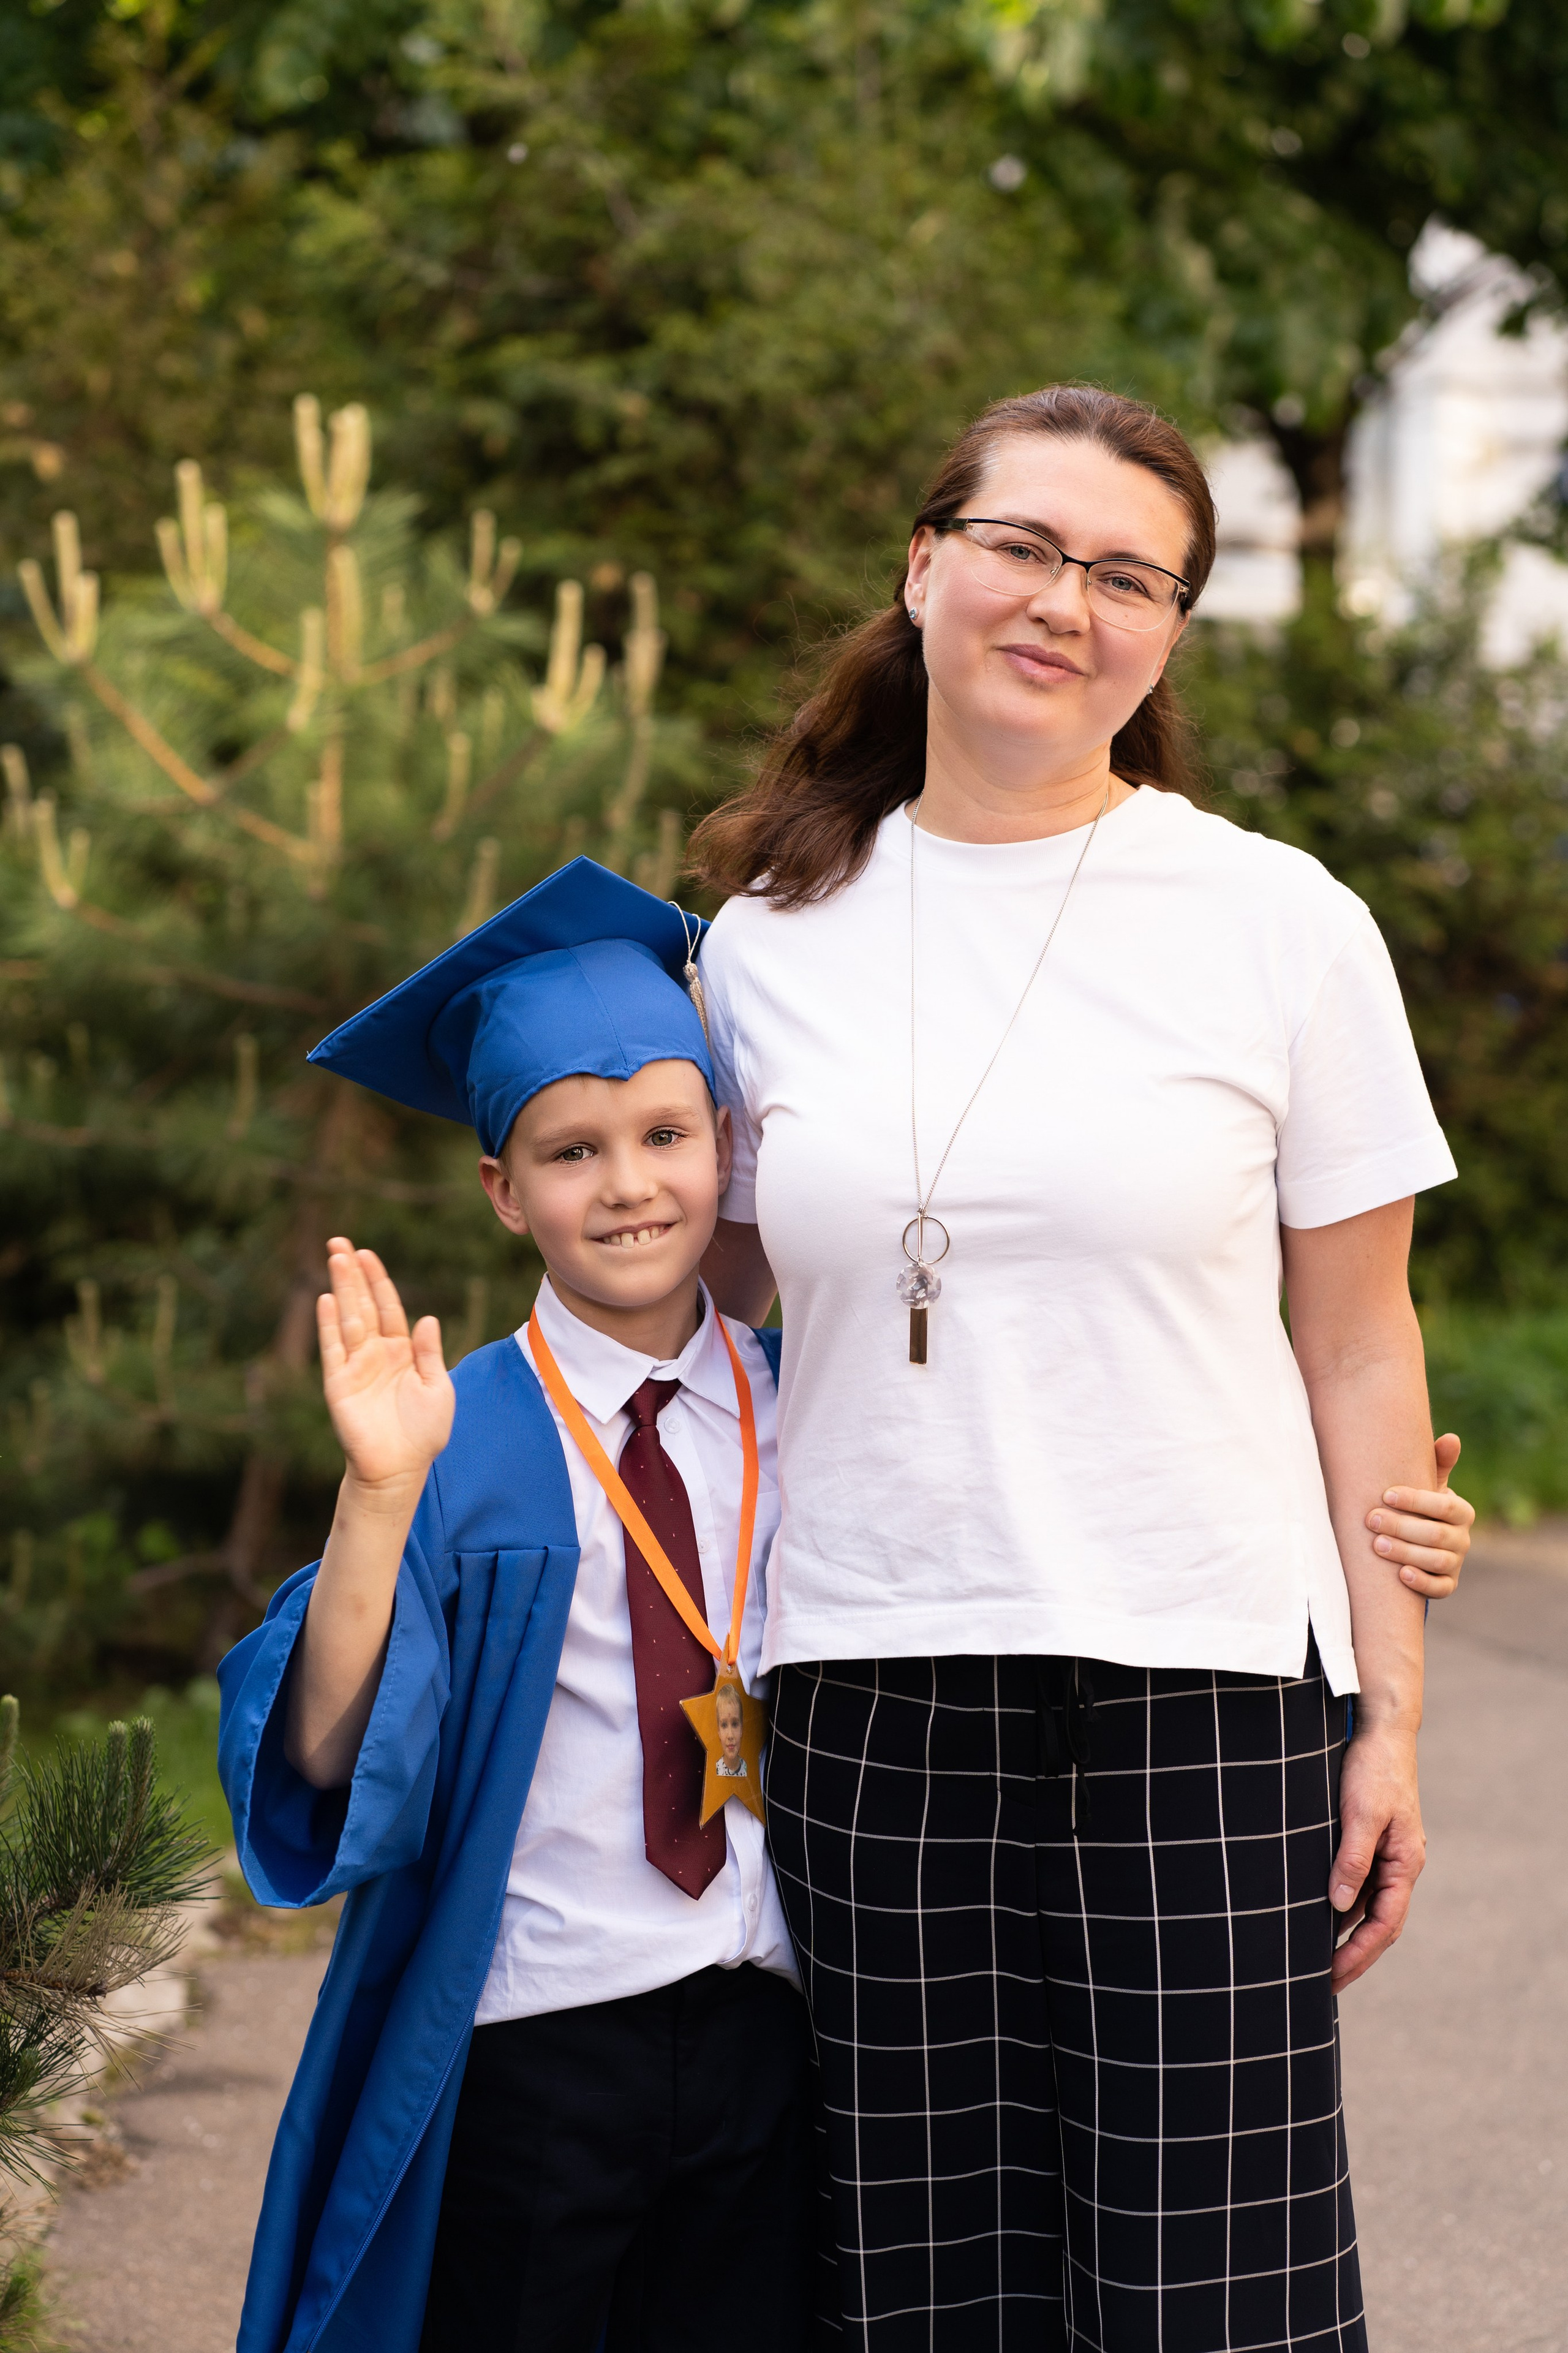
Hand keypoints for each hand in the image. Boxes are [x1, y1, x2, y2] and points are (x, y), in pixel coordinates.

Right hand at [317, 1238, 454, 1495]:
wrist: (400, 1468)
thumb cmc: (423, 1432)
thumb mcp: (438, 1388)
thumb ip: (430, 1353)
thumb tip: (427, 1318)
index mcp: (401, 1351)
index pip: (388, 1307)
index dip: (378, 1280)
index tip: (367, 1253)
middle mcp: (375, 1353)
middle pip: (363, 1304)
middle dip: (352, 1274)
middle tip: (340, 1242)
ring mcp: (355, 1366)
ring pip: (347, 1318)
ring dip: (341, 1288)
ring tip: (334, 1258)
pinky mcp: (339, 1384)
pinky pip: (333, 1349)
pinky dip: (328, 1325)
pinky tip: (325, 1300)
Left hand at [1329, 1720, 1424, 1990]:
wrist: (1381, 1730)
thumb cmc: (1373, 1768)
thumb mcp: (1362, 1814)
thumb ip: (1352, 1858)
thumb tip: (1338, 1905)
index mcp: (1404, 1863)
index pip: (1384, 1924)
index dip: (1359, 1954)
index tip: (1332, 1978)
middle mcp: (1399, 1864)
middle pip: (1379, 1923)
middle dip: (1354, 1956)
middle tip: (1324, 1985)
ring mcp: (1386, 1853)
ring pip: (1368, 1905)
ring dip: (1346, 1933)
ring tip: (1315, 1959)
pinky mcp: (1370, 1840)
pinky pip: (1358, 1883)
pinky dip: (1341, 1904)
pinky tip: (1316, 1913)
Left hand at [1365, 1432, 1473, 1598]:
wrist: (1417, 1541)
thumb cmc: (1418, 1506)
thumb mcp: (1427, 1484)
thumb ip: (1437, 1463)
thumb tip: (1451, 1438)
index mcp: (1461, 1512)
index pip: (1445, 1506)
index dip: (1417, 1500)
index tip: (1386, 1494)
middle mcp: (1463, 1538)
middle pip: (1436, 1535)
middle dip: (1402, 1527)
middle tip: (1371, 1519)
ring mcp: (1456, 1563)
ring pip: (1436, 1561)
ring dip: (1406, 1552)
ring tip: (1376, 1544)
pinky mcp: (1447, 1585)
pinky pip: (1439, 1588)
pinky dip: (1421, 1582)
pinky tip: (1400, 1574)